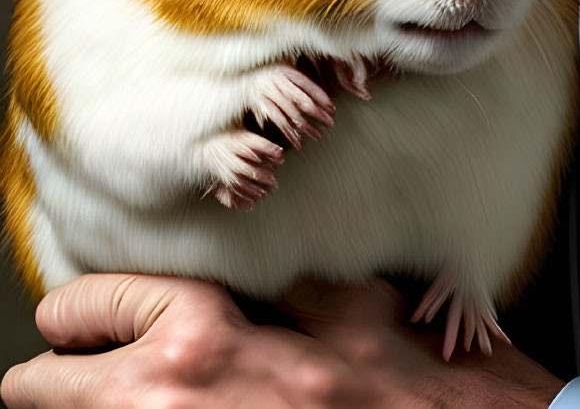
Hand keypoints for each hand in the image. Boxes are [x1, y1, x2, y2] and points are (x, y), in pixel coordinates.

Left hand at [2, 273, 564, 407]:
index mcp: (216, 349)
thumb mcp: (360, 311)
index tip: (71, 319)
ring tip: (95, 395)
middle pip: (49, 391)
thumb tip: (244, 278)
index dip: (83, 312)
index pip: (101, 310)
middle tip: (52, 373)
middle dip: (50, 378)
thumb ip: (288, 291)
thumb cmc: (436, 392)